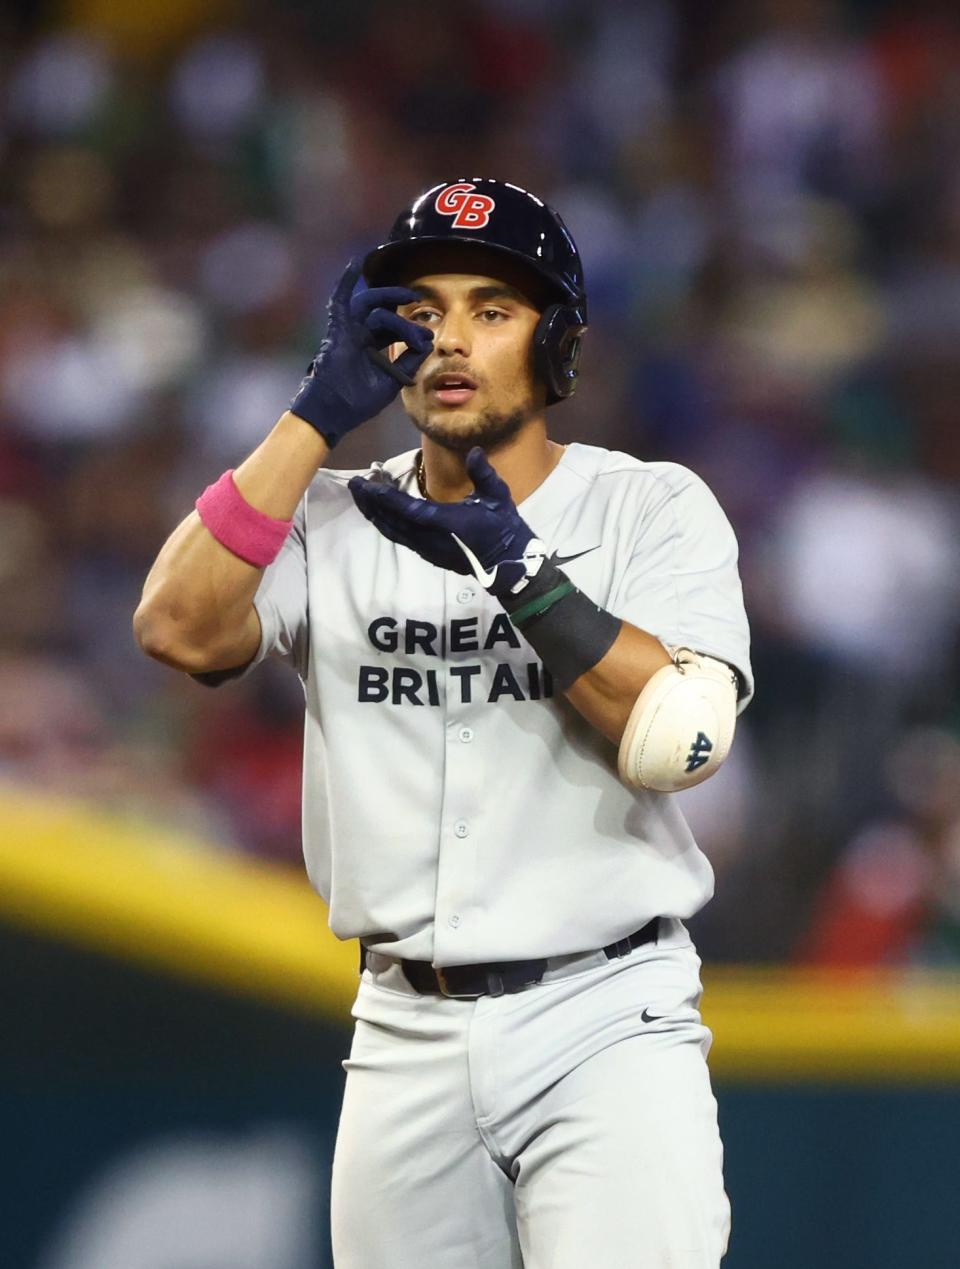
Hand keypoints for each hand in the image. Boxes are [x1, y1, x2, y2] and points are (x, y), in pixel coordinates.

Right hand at [289, 260, 432, 446]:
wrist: (336, 410)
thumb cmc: (358, 401)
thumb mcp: (393, 380)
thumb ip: (409, 362)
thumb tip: (427, 343)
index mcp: (372, 348)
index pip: (394, 329)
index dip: (412, 331)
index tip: (427, 339)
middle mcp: (360, 335)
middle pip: (384, 314)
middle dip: (403, 311)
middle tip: (417, 302)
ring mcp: (349, 331)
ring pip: (370, 305)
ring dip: (388, 296)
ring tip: (407, 294)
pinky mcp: (338, 330)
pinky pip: (340, 301)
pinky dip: (345, 282)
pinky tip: (355, 264)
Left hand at [349, 448, 544, 596]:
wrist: (509, 563)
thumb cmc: (504, 527)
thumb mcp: (498, 496)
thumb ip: (483, 473)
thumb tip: (474, 450)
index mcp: (446, 522)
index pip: (406, 508)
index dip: (382, 497)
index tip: (364, 484)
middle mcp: (431, 539)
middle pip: (391, 521)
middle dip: (370, 504)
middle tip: (355, 485)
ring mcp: (428, 550)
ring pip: (393, 532)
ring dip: (375, 515)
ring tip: (362, 498)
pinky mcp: (429, 555)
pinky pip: (400, 539)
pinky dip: (386, 524)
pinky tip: (379, 514)